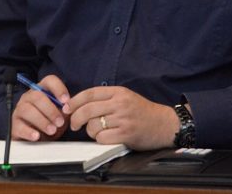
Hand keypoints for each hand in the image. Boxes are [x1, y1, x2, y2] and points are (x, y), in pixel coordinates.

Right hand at [12, 75, 69, 141]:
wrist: (37, 139)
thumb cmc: (50, 122)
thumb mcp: (60, 115)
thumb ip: (65, 110)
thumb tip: (68, 109)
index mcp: (42, 90)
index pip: (49, 81)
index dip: (58, 89)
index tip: (66, 101)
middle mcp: (29, 97)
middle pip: (37, 96)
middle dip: (51, 110)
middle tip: (60, 122)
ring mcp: (20, 110)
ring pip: (28, 110)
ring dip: (42, 121)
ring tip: (52, 131)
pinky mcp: (14, 125)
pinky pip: (20, 126)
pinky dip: (29, 132)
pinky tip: (37, 136)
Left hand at [63, 86, 178, 150]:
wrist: (164, 124)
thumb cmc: (143, 112)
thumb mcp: (126, 97)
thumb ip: (106, 99)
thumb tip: (80, 105)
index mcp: (118, 92)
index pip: (89, 93)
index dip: (74, 101)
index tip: (66, 108)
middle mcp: (120, 103)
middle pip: (87, 110)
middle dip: (75, 119)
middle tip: (73, 125)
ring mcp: (123, 119)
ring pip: (93, 125)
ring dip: (90, 131)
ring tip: (98, 132)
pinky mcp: (126, 134)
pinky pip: (102, 138)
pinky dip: (100, 140)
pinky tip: (106, 138)